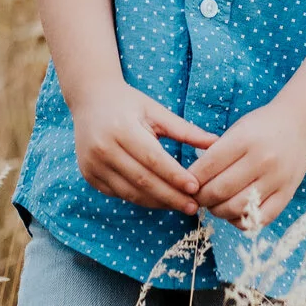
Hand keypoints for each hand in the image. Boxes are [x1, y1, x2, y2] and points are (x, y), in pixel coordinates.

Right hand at [69, 81, 219, 213]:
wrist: (90, 99)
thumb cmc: (129, 103)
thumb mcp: (156, 111)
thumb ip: (185, 130)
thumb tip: (216, 143)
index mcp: (121, 128)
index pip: (153, 159)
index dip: (175, 176)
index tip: (196, 188)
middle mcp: (103, 148)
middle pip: (142, 180)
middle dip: (170, 196)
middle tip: (193, 206)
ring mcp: (92, 164)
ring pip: (130, 192)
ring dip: (157, 202)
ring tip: (179, 205)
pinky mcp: (89, 175)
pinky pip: (119, 194)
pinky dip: (140, 199)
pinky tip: (158, 200)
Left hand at [191, 102, 305, 230]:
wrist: (301, 125)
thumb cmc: (263, 126)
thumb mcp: (238, 128)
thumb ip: (216, 152)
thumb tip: (192, 179)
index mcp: (245, 139)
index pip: (208, 166)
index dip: (192, 179)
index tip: (186, 183)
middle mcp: (262, 160)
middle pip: (220, 190)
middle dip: (202, 198)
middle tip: (197, 198)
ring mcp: (276, 179)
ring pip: (237, 208)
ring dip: (218, 211)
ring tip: (214, 205)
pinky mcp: (287, 195)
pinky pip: (259, 219)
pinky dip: (241, 221)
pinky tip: (234, 213)